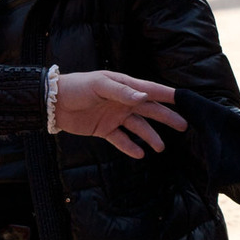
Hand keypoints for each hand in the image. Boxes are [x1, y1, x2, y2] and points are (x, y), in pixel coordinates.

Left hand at [55, 71, 186, 158]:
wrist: (53, 102)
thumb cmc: (77, 87)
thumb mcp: (100, 85)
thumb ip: (122, 92)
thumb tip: (144, 97)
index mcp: (124, 87)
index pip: (151, 91)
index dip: (168, 95)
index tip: (185, 99)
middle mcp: (123, 102)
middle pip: (150, 110)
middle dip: (167, 117)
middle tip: (184, 125)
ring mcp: (114, 116)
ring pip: (138, 127)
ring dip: (150, 136)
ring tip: (160, 147)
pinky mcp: (104, 129)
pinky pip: (121, 139)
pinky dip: (130, 146)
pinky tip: (140, 154)